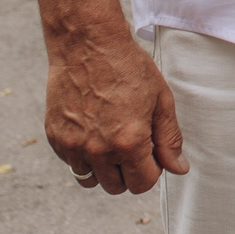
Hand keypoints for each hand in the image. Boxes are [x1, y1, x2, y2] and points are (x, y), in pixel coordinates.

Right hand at [44, 28, 185, 194]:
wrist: (88, 46)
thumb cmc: (128, 69)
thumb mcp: (161, 101)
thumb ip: (169, 139)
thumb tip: (179, 168)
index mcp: (129, 143)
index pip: (142, 184)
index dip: (151, 171)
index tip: (152, 153)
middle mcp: (98, 150)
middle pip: (116, 187)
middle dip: (129, 172)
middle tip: (134, 144)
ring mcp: (73, 146)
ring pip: (91, 180)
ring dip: (104, 168)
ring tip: (112, 140)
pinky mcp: (55, 138)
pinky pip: (72, 163)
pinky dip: (83, 156)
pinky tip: (93, 130)